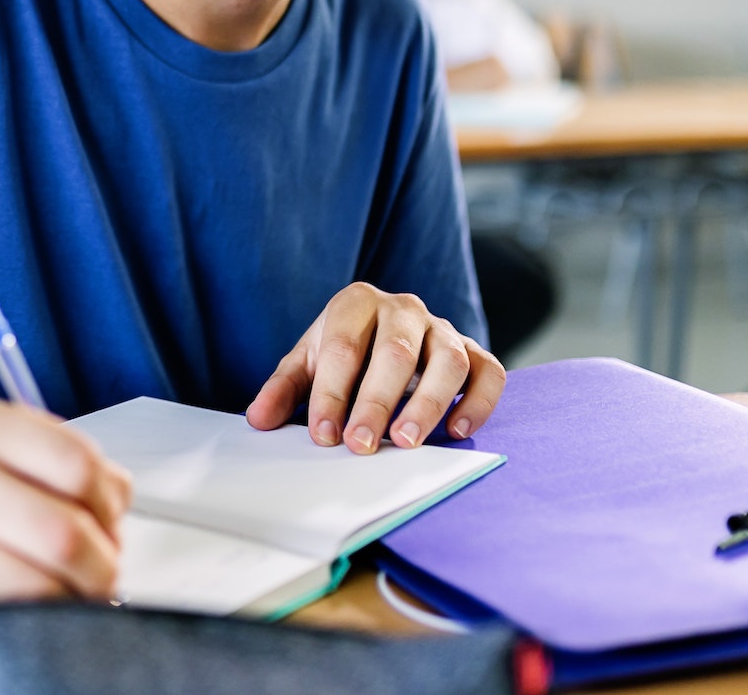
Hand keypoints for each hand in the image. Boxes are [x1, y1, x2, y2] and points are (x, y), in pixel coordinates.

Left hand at [246, 283, 504, 453]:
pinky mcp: (474, 351)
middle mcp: (404, 309)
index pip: (344, 346)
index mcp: (357, 302)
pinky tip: (458, 431)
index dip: (331, 392)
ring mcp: (442, 329)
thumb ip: (284, 388)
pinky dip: (479, 402)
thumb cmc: (344, 351)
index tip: (323, 433)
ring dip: (428, 404)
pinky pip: (489, 372)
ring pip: (448, 360)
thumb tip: (258, 419)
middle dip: (376, 402)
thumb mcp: (308, 362)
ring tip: (405, 442)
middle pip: (396, 352)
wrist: (383, 331)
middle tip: (360, 445)